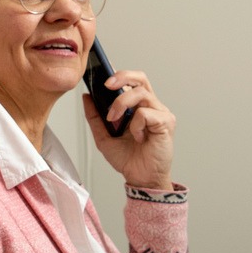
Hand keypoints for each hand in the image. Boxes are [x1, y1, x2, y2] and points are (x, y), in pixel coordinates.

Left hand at [84, 68, 175, 191]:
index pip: (131, 81)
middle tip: (106, 85)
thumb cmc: (129, 160)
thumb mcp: (103, 137)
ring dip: (122, 103)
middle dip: (121, 77)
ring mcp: (160, 113)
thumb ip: (95, 118)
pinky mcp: (166, 122)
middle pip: (140, 78)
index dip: (118, 73)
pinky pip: (146, 113)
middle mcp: (151, 106)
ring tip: (114, 120)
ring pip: (141, 93)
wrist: (141, 179)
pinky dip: (135, 124)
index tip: (101, 73)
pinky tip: (137, 137)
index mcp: (138, 107)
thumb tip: (86, 97)